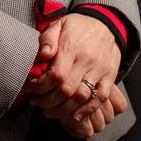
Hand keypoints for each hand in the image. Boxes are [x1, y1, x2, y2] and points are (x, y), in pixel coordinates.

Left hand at [24, 13, 122, 127]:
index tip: (30, 88)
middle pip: (66, 90)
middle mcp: (86, 60)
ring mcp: (99, 70)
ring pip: (81, 97)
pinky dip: (87, 110)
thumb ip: (48, 38)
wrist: (106, 24)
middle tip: (35, 102)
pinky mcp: (109, 76)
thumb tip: (43, 55)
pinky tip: (74, 116)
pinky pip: (100, 98)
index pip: (55, 75)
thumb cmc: (78, 26)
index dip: (40, 86)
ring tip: (49, 111)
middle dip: (47, 101)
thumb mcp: (60, 24)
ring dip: (63, 110)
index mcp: (71, 46)